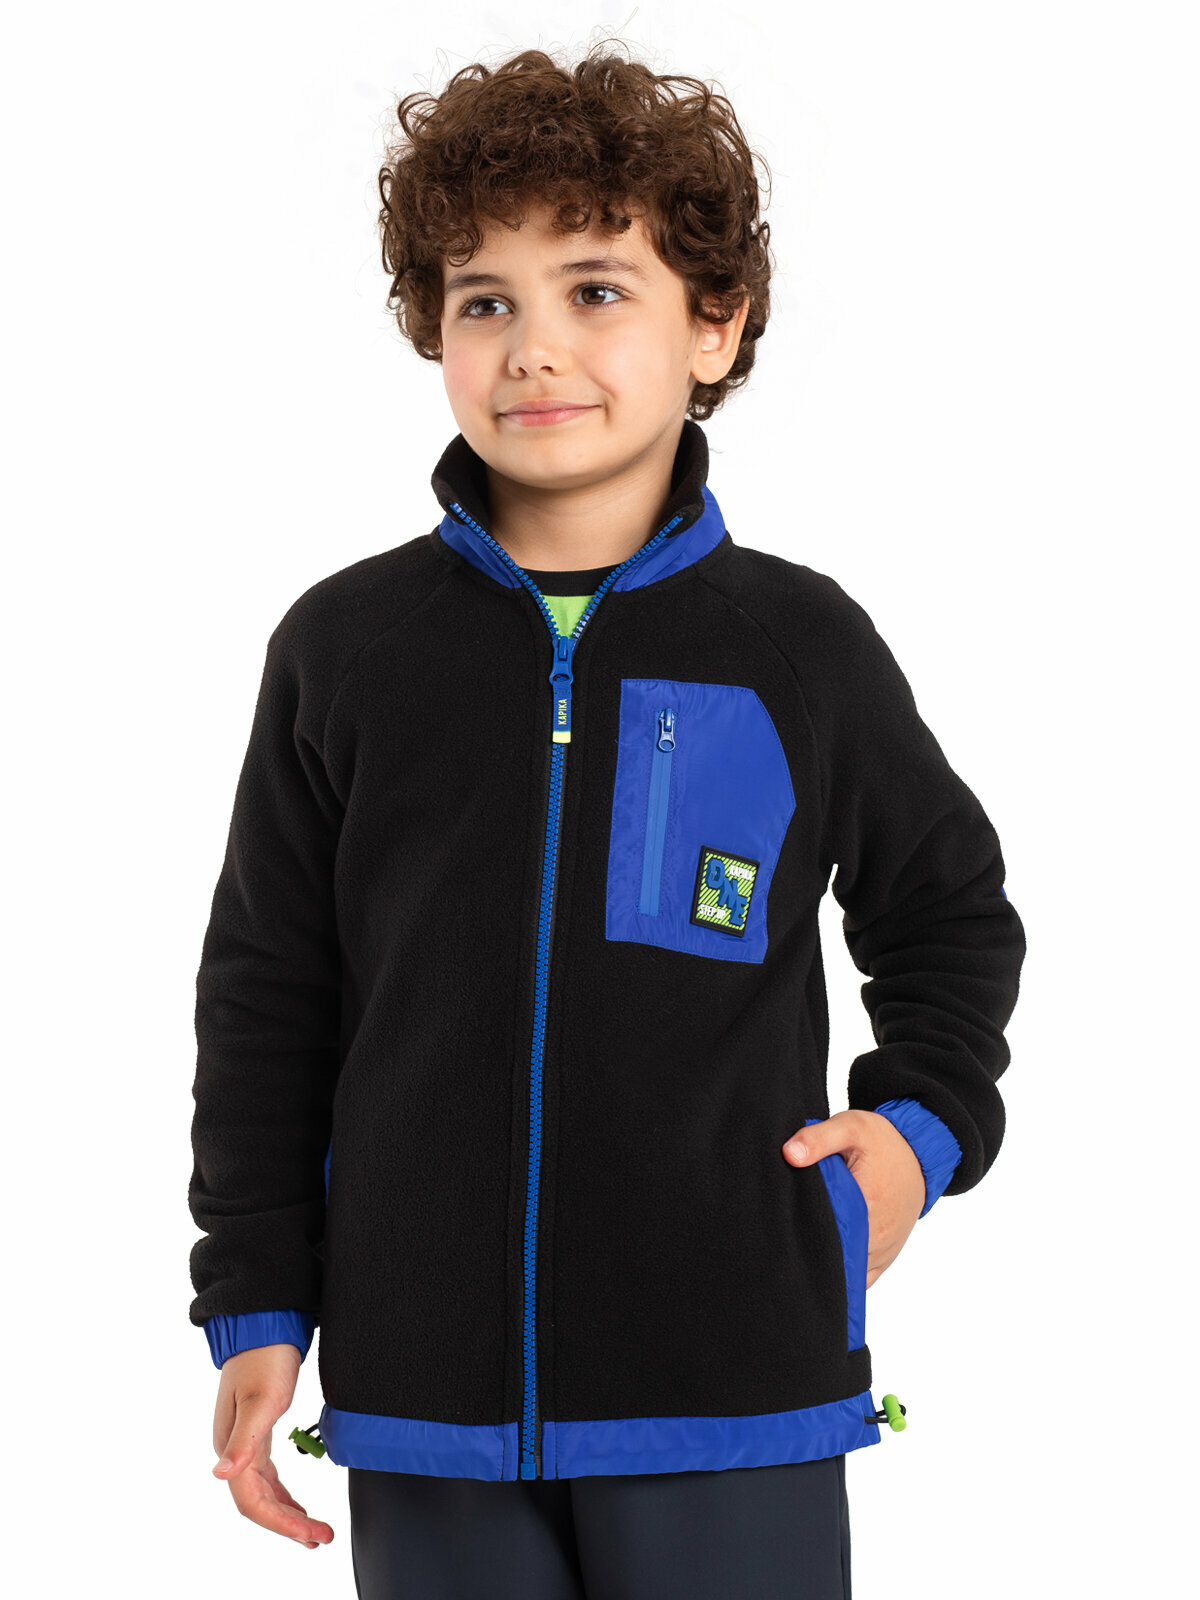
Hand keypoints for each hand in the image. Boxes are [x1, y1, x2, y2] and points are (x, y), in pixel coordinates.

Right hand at [211, 1344, 333, 1547]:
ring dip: (287, 1515)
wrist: (265, 1323)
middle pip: (258, 1504)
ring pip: (263, 1492)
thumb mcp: (261, 1399)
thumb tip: (220, 1474)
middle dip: (289, 1526)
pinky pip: (268, 1476)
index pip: (252, 1502)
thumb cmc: (264, 1356)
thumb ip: (244, 1440)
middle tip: (322, 1539)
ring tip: (314, 1532)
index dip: (281, 1524)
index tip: (311, 1535)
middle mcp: (233, 1449)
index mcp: (231, 1445)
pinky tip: (297, 1505)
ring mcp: (244, 1442)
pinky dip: (282, 1495)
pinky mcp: (257, 1432)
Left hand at [782, 1110, 924, 1286]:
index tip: (781, 1228)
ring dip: (825, 1265)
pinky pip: (861, 1279)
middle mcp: (877, 1238)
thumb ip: (818, 1138)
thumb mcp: (850, 1126)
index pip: (824, 1238)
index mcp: (866, 1208)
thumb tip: (790, 1154)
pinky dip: (843, 1276)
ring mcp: (882, 1252)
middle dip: (808, 1252)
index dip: (799, 1236)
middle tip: (784, 1238)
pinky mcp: (885, 1257)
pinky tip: (823, 1262)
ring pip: (846, 1274)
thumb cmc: (883, 1141)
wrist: (919, 1154)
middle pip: (833, 1259)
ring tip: (801, 1248)